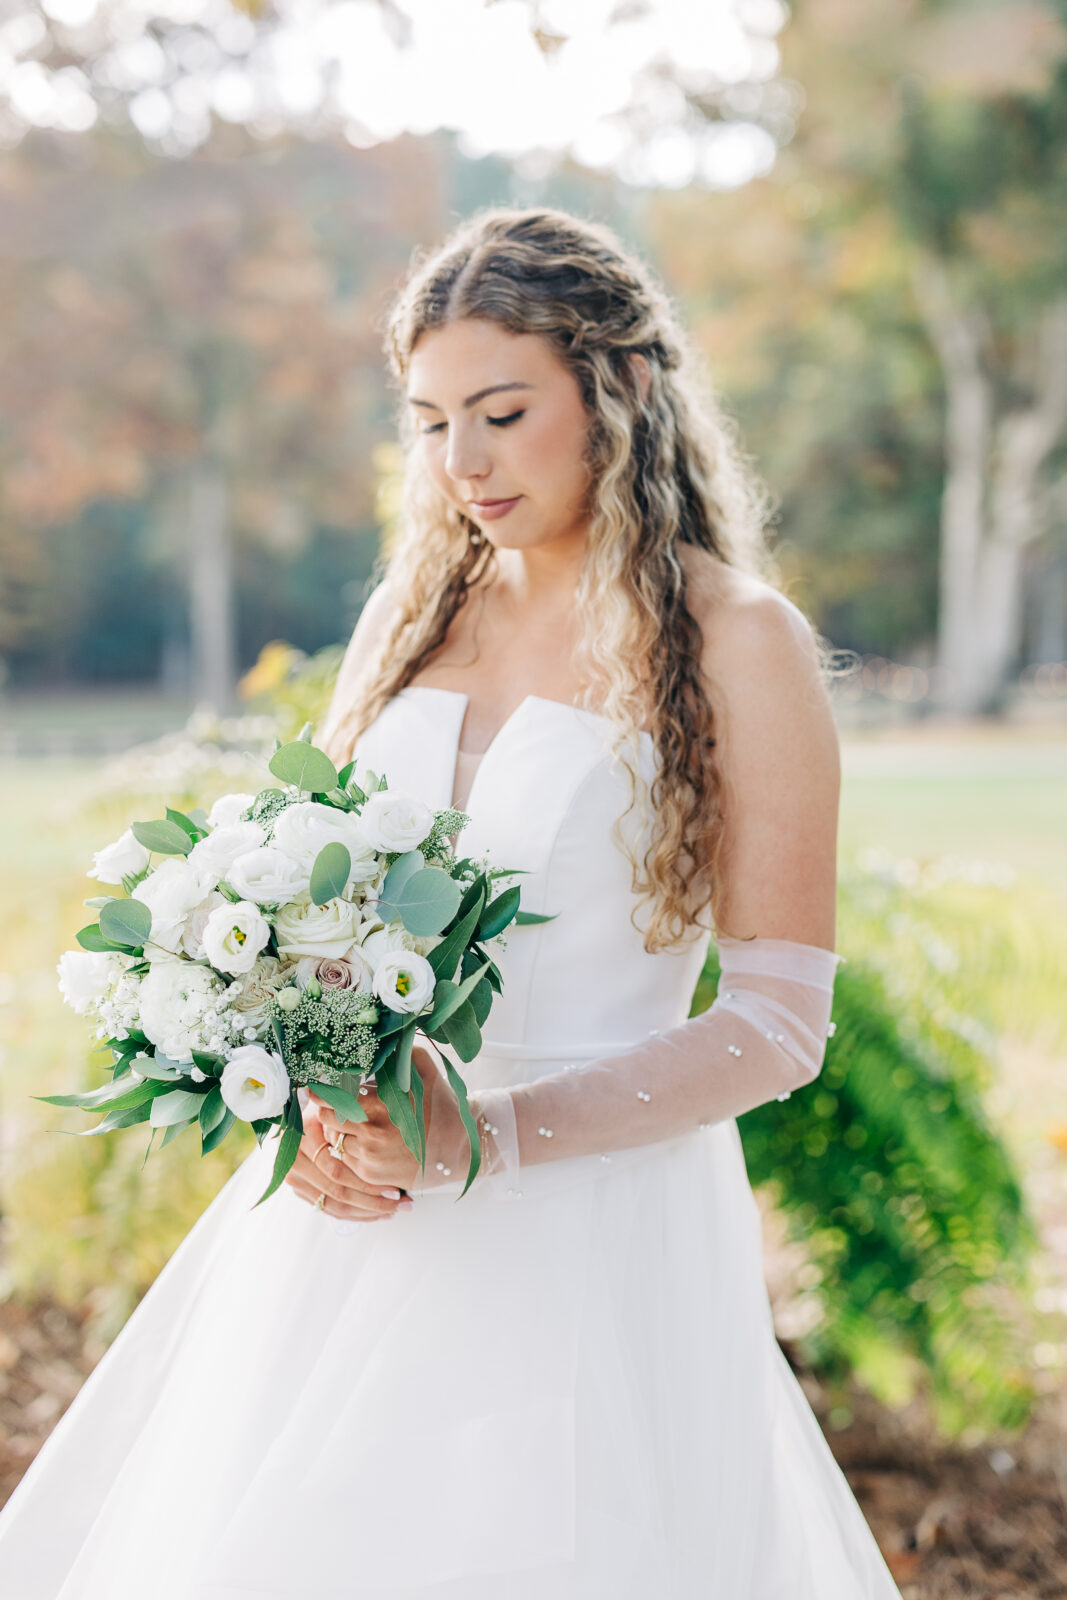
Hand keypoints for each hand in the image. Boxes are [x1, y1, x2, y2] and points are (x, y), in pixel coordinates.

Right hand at [283, 1096, 408, 1220]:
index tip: (395, 1188)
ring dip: (367, 1212)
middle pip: (337, 1192)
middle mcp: (293, 1164)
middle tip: (399, 1204)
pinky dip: (355, 1214)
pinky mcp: (301, 1191)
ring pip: (335, 1206)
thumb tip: (376, 1132)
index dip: (367, 1183)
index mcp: (301, 1142)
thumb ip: (351, 1118)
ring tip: (393, 1210)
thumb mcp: (338, 1106)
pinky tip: (377, 1214)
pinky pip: (329, 1210)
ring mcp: (295, 1181)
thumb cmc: (328, 1106)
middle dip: (372, 1201)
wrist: (301, 1115)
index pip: (337, 1171)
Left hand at [311, 1042, 469, 1196]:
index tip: (313, 1082)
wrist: (462, 1149)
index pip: (333, 1097)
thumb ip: (401, 1054)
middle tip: (322, 1097)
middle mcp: (372, 1136)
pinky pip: (344, 1159)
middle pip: (327, 1118)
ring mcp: (370, 1159)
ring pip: (333, 1139)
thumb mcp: (427, 1073)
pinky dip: (347, 1146)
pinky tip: (360, 1137)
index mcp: (381, 1108)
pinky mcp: (372, 1176)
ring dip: (335, 1128)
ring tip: (345, 1117)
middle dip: (323, 1107)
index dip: (319, 1089)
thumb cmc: (442, 1107)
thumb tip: (380, 1041)